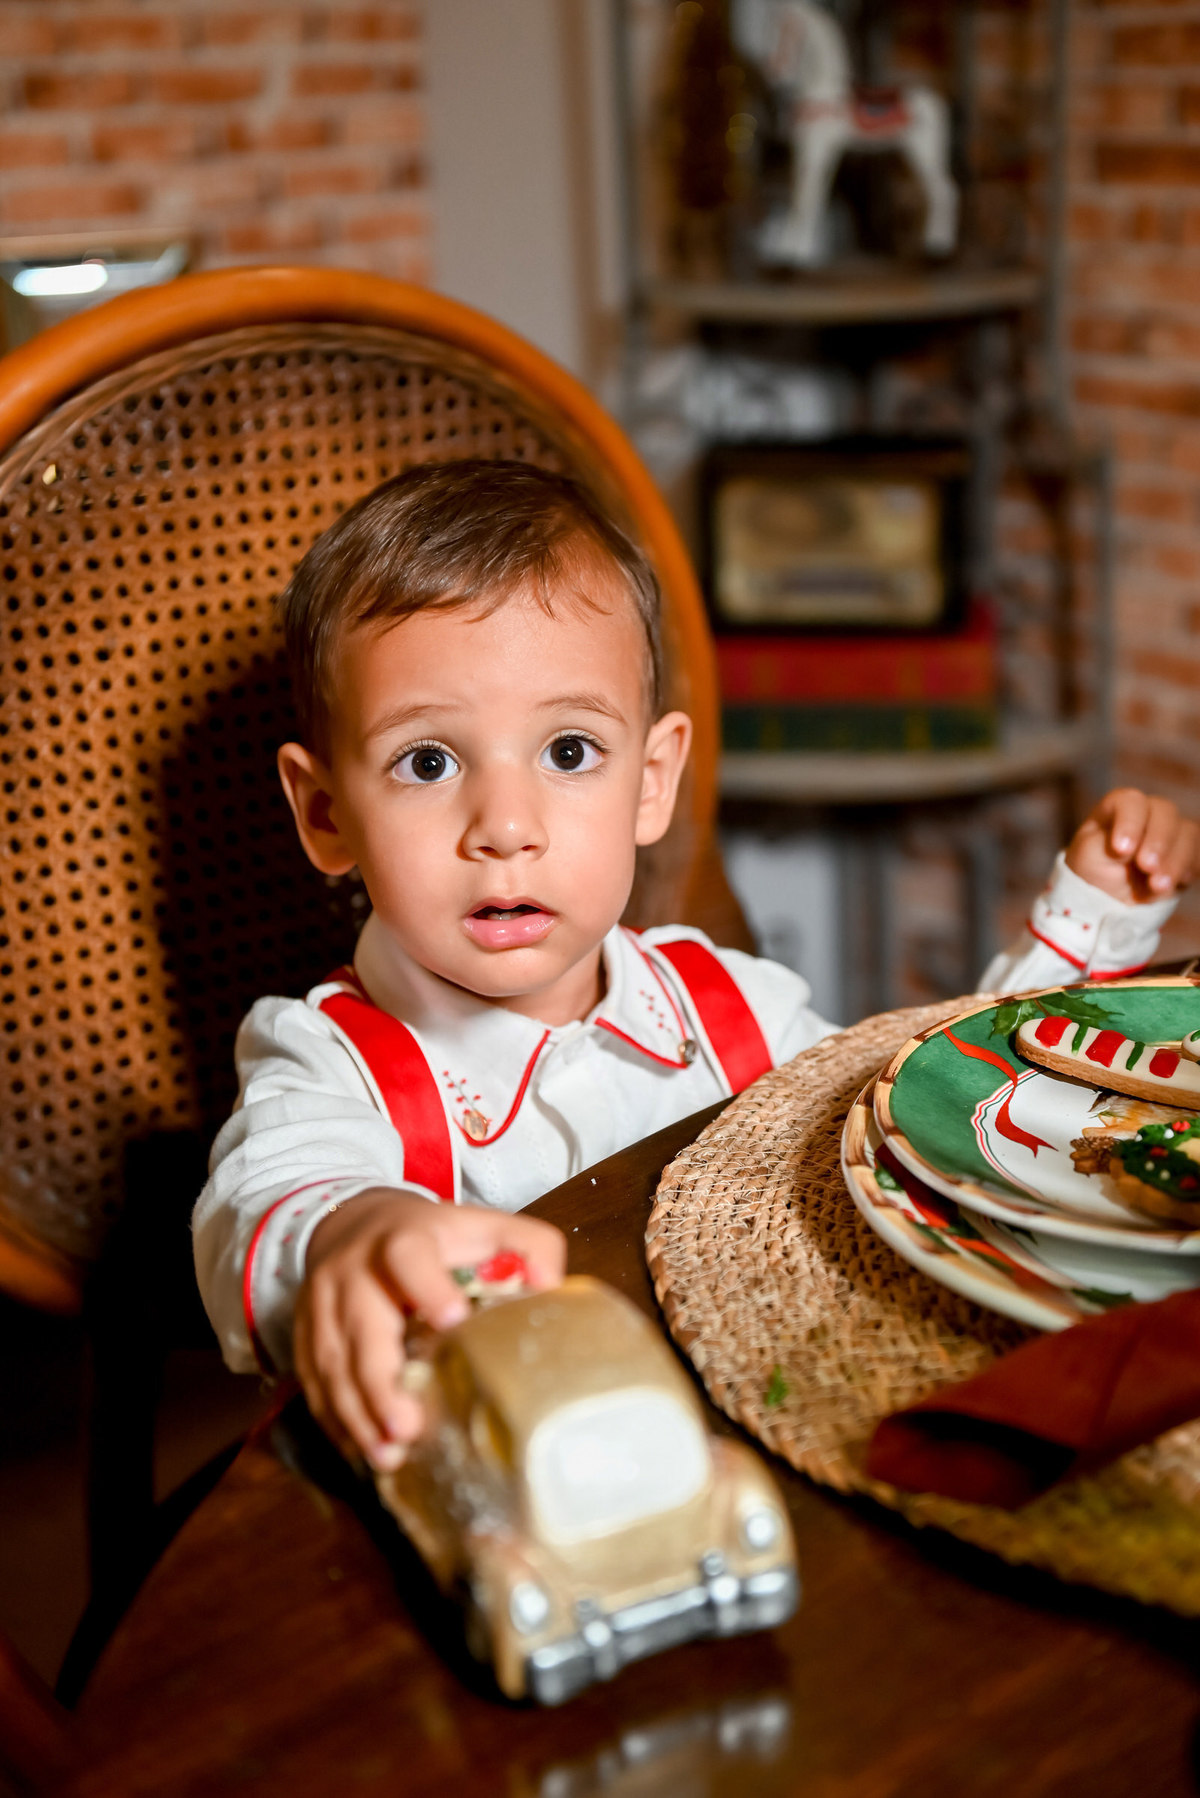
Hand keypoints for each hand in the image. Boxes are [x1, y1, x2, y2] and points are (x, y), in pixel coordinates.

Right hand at [294, 1188, 565, 1471]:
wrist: (348, 1223)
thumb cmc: (426, 1235)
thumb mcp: (478, 1224)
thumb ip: (526, 1245)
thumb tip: (550, 1287)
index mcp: (402, 1240)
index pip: (409, 1258)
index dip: (429, 1287)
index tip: (452, 1321)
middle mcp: (354, 1273)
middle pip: (361, 1328)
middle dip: (380, 1384)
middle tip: (407, 1426)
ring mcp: (323, 1307)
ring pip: (332, 1365)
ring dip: (358, 1415)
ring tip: (388, 1455)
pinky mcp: (307, 1337)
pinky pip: (315, 1384)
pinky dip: (337, 1421)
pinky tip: (363, 1449)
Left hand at [1065, 788, 1199, 902]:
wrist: (1108, 903)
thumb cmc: (1092, 873)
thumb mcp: (1087, 857)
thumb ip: (1105, 844)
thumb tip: (1133, 848)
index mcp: (1118, 808)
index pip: (1131, 801)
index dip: (1130, 822)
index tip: (1121, 850)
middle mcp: (1147, 814)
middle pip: (1165, 811)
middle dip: (1158, 841)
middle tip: (1146, 867)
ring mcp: (1169, 833)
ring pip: (1187, 832)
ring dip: (1176, 860)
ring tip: (1157, 886)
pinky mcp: (1186, 855)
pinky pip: (1198, 853)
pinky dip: (1189, 868)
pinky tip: (1174, 884)